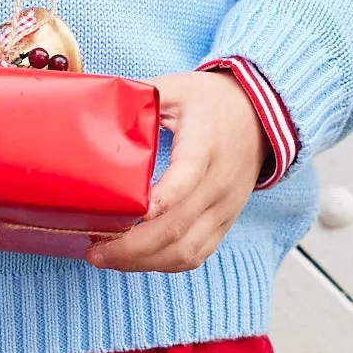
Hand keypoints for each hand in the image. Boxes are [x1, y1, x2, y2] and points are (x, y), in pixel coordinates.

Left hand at [87, 69, 267, 272]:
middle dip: (131, 247)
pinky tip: (135, 260)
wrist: (259, 116)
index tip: (118, 216)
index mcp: (204, 148)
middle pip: (176, 228)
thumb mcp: (175, 88)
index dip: (153, 205)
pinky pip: (196, 255)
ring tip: (106, 257)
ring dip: (143, 262)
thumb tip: (93, 106)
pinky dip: (163, 263)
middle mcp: (218, 185)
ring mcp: (224, 209)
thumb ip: (138, 98)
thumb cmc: (211, 101)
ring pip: (185, 251)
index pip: (183, 182)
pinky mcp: (224, 223)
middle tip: (94, 249)